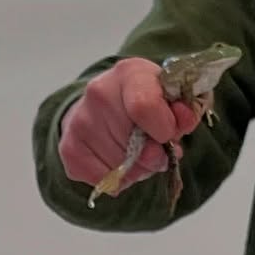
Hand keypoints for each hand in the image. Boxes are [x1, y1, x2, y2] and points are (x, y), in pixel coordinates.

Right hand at [57, 57, 202, 192]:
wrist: (106, 102)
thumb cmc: (148, 100)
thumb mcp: (174, 99)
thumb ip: (185, 110)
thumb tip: (184, 119)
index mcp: (130, 73)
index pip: (144, 107)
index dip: (164, 129)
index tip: (168, 134)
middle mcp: (98, 92)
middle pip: (134, 145)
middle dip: (153, 156)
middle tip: (154, 146)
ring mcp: (80, 121)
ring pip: (121, 168)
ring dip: (137, 169)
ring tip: (136, 152)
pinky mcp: (68, 148)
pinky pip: (104, 181)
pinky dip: (118, 179)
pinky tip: (119, 160)